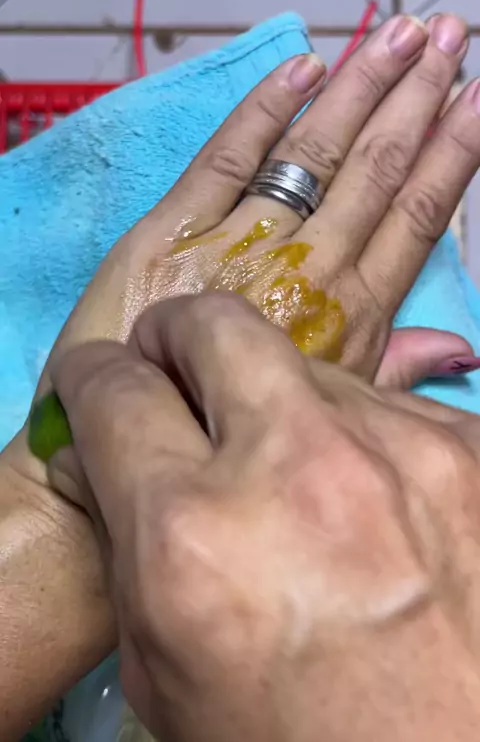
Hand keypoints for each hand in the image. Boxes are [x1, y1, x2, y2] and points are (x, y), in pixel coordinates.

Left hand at [47, 13, 479, 393]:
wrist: (116, 454)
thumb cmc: (227, 434)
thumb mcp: (325, 412)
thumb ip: (390, 367)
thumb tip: (461, 349)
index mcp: (349, 315)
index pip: (416, 215)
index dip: (452, 151)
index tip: (478, 98)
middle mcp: (303, 270)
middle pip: (372, 168)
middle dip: (415, 96)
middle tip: (447, 34)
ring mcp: (237, 242)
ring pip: (312, 152)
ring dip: (360, 86)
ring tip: (398, 31)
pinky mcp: (172, 229)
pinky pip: (228, 156)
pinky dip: (264, 109)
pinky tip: (303, 66)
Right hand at [50, 293, 479, 741]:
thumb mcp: (169, 671)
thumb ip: (127, 544)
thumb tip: (108, 452)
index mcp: (197, 540)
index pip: (115, 391)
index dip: (92, 380)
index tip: (99, 382)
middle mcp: (302, 471)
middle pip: (215, 324)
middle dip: (178, 338)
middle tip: (179, 374)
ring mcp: (405, 448)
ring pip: (309, 367)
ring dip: (282, 408)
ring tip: (301, 480)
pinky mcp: (475, 448)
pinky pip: (387, 409)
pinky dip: (359, 443)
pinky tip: (376, 510)